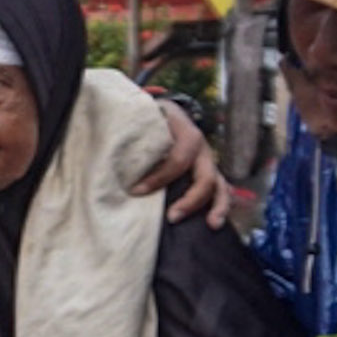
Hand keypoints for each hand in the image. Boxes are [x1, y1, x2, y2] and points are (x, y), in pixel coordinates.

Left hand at [141, 99, 232, 228]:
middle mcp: (203, 149)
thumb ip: (137, 135)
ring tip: (212, 225)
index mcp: (187, 134)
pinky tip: (213, 222)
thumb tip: (116, 157)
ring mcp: (209, 162)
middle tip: (172, 217)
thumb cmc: (152, 118)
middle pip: (205, 177)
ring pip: (220, 185)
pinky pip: (220, 190)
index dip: (159, 178)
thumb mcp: (146, 119)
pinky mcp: (209, 173)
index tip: (136, 191)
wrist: (167, 111)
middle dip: (191, 199)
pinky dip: (219, 206)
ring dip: (218, 206)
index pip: (178, 159)